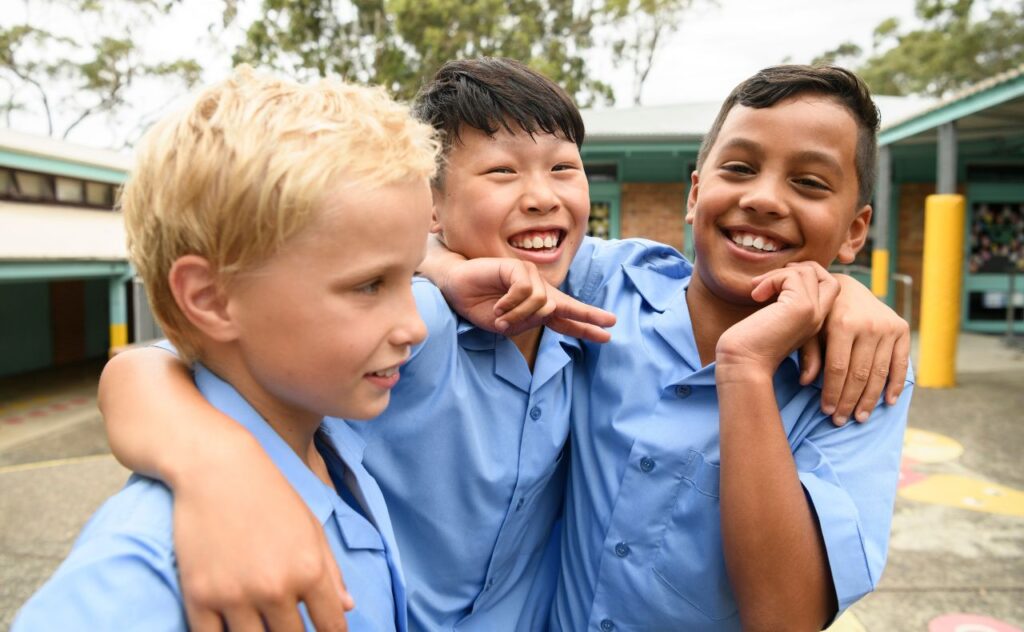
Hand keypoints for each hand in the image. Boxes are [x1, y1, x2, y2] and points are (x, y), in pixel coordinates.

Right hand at [173, 434, 351, 631]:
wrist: (215, 468)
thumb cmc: (269, 495)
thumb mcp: (310, 527)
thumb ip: (331, 571)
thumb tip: (347, 608)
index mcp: (309, 569)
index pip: (331, 627)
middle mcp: (275, 587)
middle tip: (286, 623)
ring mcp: (235, 595)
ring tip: (260, 623)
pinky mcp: (199, 597)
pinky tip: (231, 626)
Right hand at [440, 257, 616, 342]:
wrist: (456, 287)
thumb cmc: (478, 305)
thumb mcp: (506, 324)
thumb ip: (528, 321)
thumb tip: (548, 309)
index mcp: (536, 308)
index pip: (564, 318)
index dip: (585, 326)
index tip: (607, 334)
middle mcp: (538, 291)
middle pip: (567, 305)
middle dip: (588, 316)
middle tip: (610, 322)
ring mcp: (530, 277)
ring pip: (542, 304)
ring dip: (518, 316)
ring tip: (499, 317)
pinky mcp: (519, 268)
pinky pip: (526, 292)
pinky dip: (510, 304)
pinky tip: (498, 306)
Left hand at [717, 262, 838, 377]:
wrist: (742, 364)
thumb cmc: (748, 343)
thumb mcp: (773, 317)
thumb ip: (783, 301)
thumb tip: (784, 271)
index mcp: (813, 322)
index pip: (827, 289)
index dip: (805, 277)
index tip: (775, 282)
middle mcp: (818, 318)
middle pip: (828, 278)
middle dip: (801, 269)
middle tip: (769, 280)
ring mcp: (813, 312)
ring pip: (808, 272)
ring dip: (778, 274)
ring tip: (757, 290)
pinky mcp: (802, 308)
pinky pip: (792, 276)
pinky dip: (771, 279)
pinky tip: (756, 296)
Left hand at [798, 274, 910, 424]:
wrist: (847, 287)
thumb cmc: (822, 314)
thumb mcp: (810, 329)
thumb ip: (809, 354)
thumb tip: (807, 383)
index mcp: (843, 324)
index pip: (838, 369)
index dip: (832, 393)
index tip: (827, 412)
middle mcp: (869, 325)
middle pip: (859, 374)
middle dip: (849, 401)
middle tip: (840, 421)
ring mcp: (888, 327)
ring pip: (879, 373)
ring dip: (870, 399)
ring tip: (859, 417)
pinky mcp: (902, 329)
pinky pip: (901, 363)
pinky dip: (896, 384)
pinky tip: (888, 402)